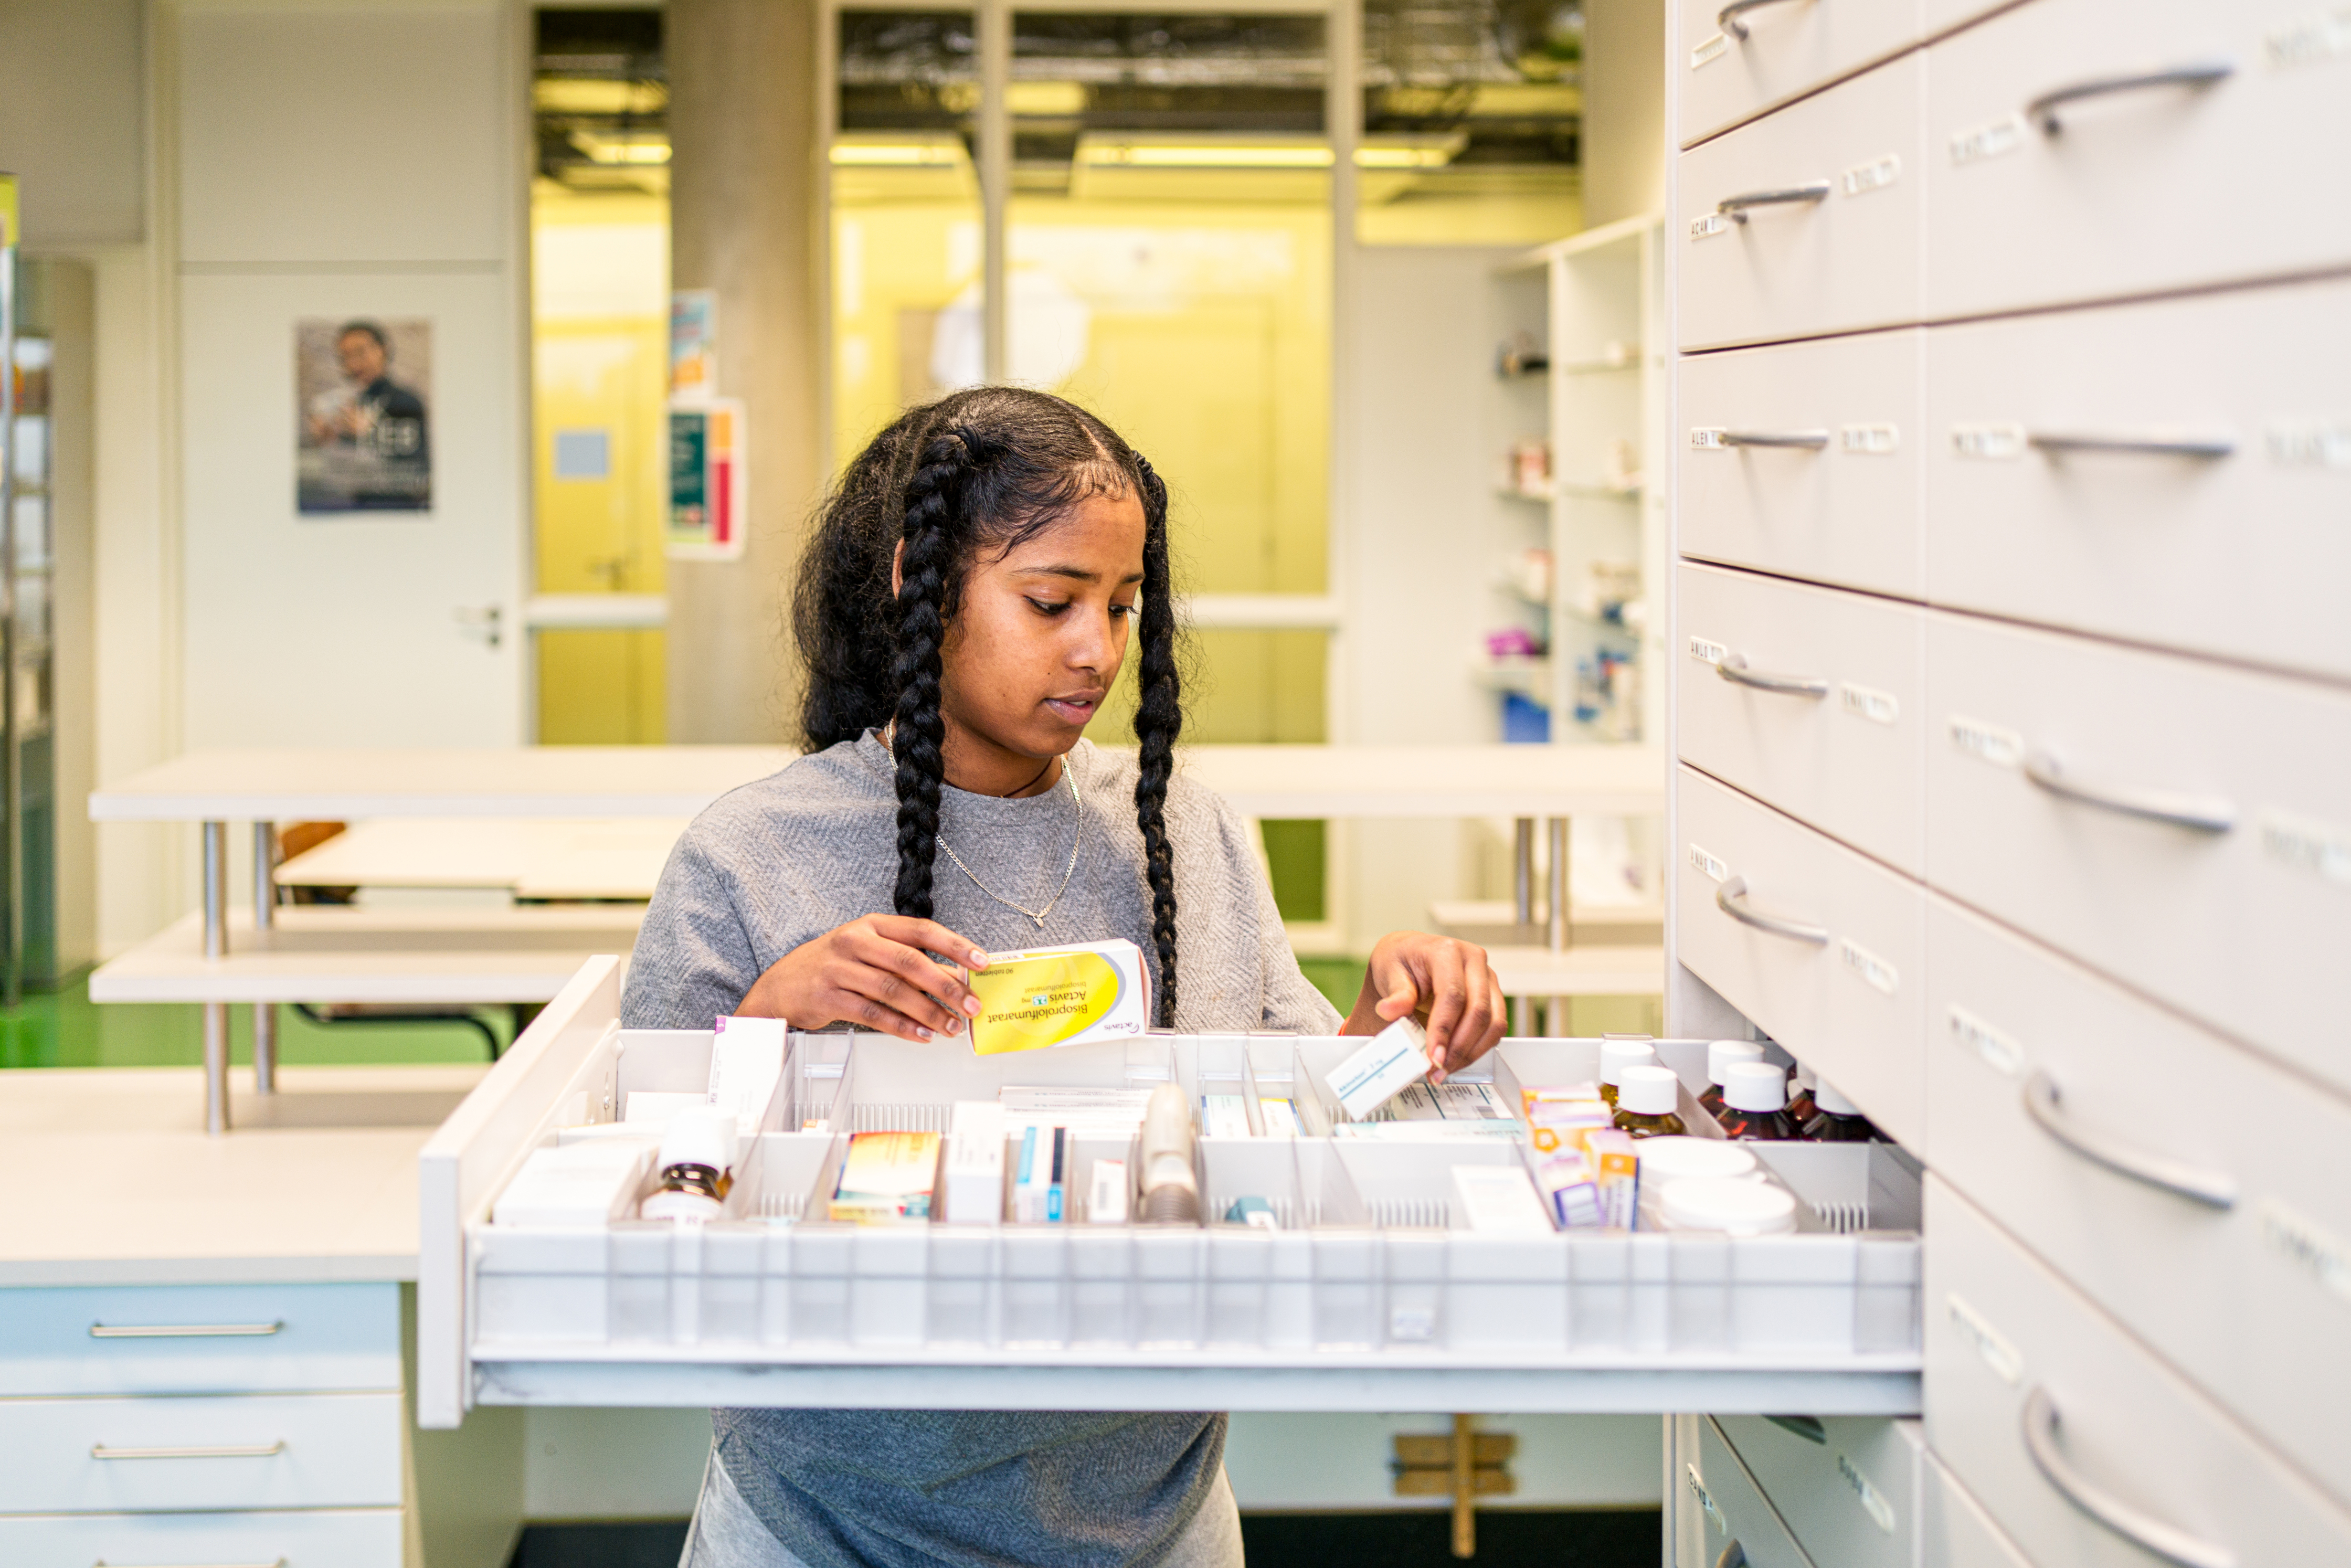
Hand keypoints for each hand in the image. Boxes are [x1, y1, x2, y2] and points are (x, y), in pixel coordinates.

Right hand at [734, 916, 989, 1042]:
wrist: (780, 986)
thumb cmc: (833, 966)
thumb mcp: (869, 953)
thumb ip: (908, 962)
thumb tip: (956, 979)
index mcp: (872, 926)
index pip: (921, 930)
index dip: (955, 945)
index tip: (982, 961)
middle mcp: (856, 942)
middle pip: (910, 962)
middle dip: (947, 985)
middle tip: (971, 1004)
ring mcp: (839, 969)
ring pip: (893, 990)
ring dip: (927, 1012)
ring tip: (949, 1026)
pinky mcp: (828, 997)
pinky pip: (872, 1014)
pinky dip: (901, 1027)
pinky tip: (920, 1035)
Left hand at [1343, 930, 1506, 1078]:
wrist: (1410, 956)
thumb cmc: (1401, 961)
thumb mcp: (1389, 972)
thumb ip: (1395, 993)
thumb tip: (1389, 1009)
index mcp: (1447, 951)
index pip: (1452, 994)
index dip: (1444, 1029)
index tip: (1433, 1055)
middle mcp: (1473, 961)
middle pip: (1478, 1011)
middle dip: (1458, 1047)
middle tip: (1438, 1069)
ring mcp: (1487, 979)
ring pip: (1493, 1022)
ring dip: (1471, 1052)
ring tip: (1445, 1069)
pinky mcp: (1493, 996)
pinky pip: (1495, 1028)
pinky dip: (1478, 1049)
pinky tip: (1457, 1060)